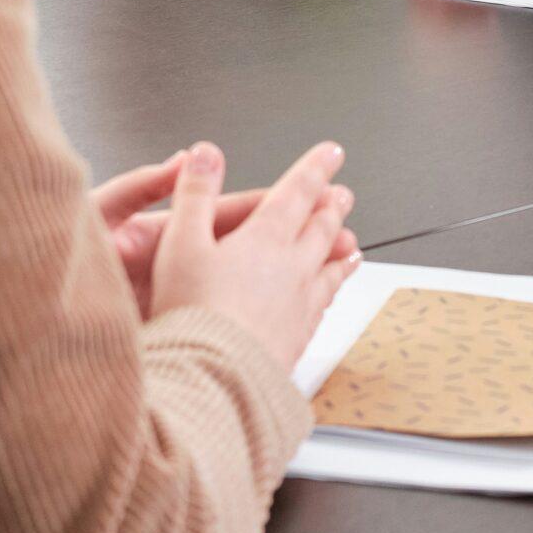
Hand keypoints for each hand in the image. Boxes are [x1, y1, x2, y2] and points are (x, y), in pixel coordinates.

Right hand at [147, 141, 358, 369]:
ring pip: (330, 268)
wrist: (213, 379)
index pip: (297, 193)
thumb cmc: (192, 313)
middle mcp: (292, 269)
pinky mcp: (298, 338)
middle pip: (321, 228)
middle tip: (343, 193)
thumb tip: (205, 154)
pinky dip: (331, 292)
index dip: (315, 169)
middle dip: (332, 206)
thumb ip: (193, 194)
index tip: (331, 154)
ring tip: (352, 245)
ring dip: (341, 250)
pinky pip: (323, 306)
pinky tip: (329, 298)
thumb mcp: (179, 242)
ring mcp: (300, 305)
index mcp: (265, 239)